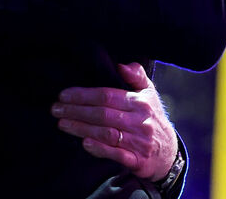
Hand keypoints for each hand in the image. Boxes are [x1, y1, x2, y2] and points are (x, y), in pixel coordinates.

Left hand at [51, 63, 177, 180]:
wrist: (170, 153)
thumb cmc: (152, 118)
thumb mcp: (149, 93)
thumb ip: (136, 75)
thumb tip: (121, 65)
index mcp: (139, 102)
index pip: (107, 96)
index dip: (83, 95)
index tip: (63, 95)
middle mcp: (140, 121)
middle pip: (102, 114)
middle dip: (76, 111)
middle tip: (55, 109)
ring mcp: (139, 142)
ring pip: (106, 133)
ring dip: (81, 128)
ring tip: (62, 124)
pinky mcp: (138, 161)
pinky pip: (116, 154)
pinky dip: (100, 149)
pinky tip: (84, 143)